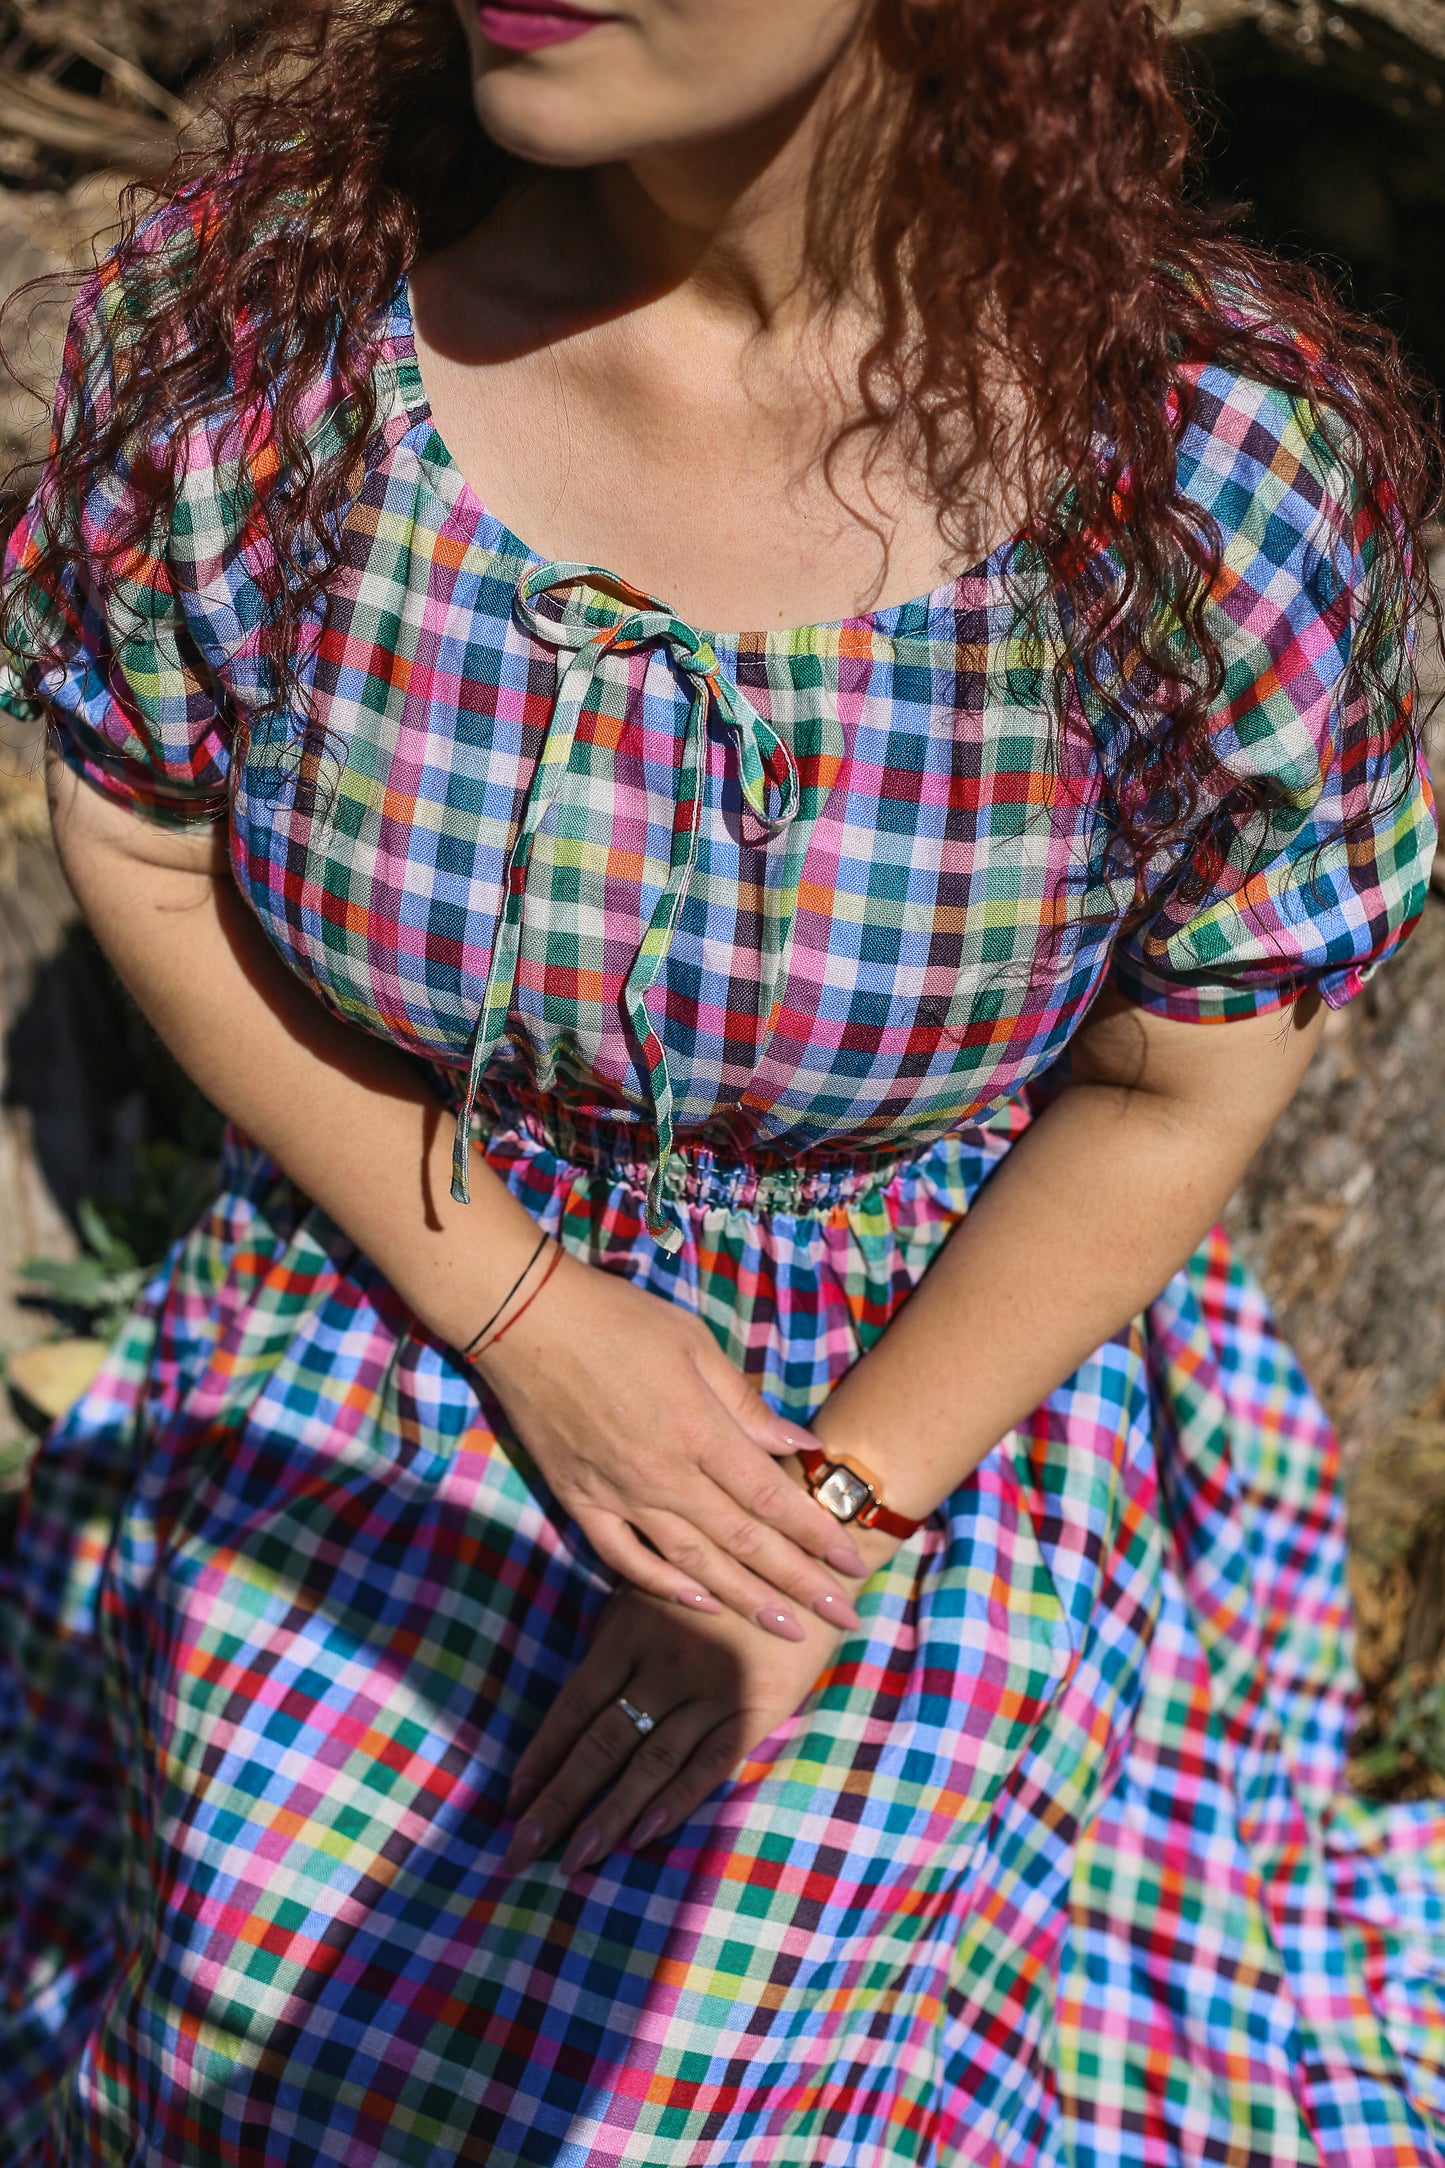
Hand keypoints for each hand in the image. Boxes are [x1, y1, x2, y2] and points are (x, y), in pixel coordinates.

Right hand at [474, 1247, 867, 1638]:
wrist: (524, 1318)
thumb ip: (744, 1403)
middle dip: (800, 1583)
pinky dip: (664, 1586)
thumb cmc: (617, 1317)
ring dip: (745, 1599)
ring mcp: (619, 1495)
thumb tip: (799, 1443)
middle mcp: (664, 1476)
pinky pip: (626, 1558)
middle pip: (744, 1541)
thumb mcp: (693, 1343)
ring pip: (694, 1562)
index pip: (771, 1497)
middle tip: (844, 1616)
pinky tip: (699, 1602)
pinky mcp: (580, 1501)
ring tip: (788, 1629)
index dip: (816, 1535)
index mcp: (698, 1431)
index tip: (855, 1562)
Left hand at [502, 1587, 844, 1875]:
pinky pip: (712, 1761)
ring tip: (574, 1861)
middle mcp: (664, 1661)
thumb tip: (573, 1707)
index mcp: (630, 1629)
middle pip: (601, 1742)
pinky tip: (644, 1834)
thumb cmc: (716, 1574)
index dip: (541, 1757)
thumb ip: (616, 1639)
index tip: (512, 1802)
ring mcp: (712, 1686)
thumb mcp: (652, 1586)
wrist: (802, 1559)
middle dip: (558, 1802)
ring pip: (650, 1761)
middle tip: (519, 1853)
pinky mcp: (757, 1705)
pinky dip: (677, 1800)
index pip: (574, 1706)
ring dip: (608, 1816)